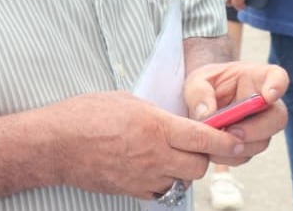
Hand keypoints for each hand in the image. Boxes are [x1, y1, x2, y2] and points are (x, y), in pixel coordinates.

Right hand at [43, 92, 246, 198]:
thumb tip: (176, 122)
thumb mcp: (128, 101)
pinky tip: (154, 168)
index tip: (237, 140)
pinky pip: (162, 191)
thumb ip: (158, 114)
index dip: (225, 140)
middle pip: (199, 166)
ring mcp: (143, 177)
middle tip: (197, 144)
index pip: (203, 138)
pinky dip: (166, 182)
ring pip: (182, 180)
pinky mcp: (132, 191)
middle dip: (204, 156)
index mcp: (156, 127)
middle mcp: (154, 155)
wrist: (54, 145)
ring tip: (171, 154)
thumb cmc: (86, 115)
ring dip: (184, 169)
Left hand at [184, 61, 288, 165]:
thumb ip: (199, 93)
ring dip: (238, 146)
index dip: (278, 87)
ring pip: (262, 142)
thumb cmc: (204, 86)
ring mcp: (261, 126)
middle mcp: (266, 103)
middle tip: (233, 132)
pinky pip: (245, 155)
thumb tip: (206, 115)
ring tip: (214, 142)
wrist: (199, 104)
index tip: (270, 95)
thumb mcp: (196, 82)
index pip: (278, 78)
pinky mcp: (249, 145)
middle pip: (278, 117)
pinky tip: (212, 149)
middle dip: (257, 129)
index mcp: (257, 78)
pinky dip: (228, 156)